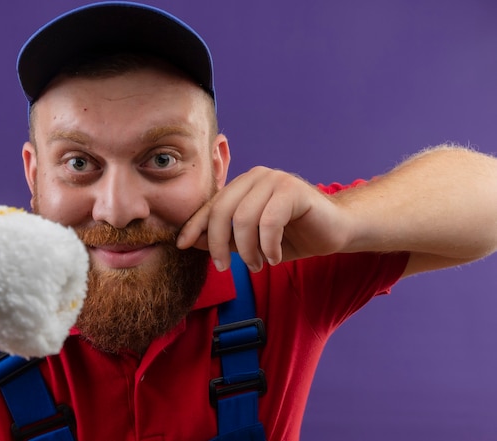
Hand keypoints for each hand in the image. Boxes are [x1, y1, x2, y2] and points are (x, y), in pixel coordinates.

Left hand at [176, 166, 349, 271]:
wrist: (335, 230)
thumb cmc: (293, 235)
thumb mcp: (251, 241)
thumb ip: (226, 237)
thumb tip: (192, 241)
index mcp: (243, 185)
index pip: (211, 205)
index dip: (194, 225)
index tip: (182, 245)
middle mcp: (256, 177)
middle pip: (222, 211)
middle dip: (218, 244)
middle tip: (224, 268)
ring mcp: (275, 180)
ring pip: (244, 219)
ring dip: (248, 250)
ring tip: (257, 265)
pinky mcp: (293, 190)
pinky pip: (269, 222)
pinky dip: (268, 246)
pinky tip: (274, 258)